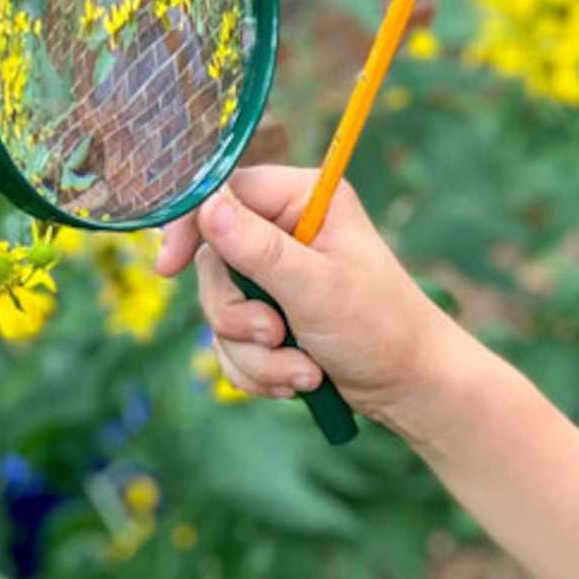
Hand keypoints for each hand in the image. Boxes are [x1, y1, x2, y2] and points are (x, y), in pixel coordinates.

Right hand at [155, 166, 454, 430]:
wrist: (409, 386)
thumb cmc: (379, 326)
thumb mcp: (316, 286)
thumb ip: (258, 247)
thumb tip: (208, 205)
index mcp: (304, 199)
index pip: (225, 192)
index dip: (192, 227)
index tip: (168, 267)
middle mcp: (286, 229)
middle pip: (214, 261)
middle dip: (241, 315)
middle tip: (277, 333)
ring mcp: (277, 275)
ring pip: (222, 310)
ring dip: (257, 352)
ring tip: (304, 370)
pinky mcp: (272, 315)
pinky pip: (233, 343)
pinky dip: (260, 369)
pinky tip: (300, 379)